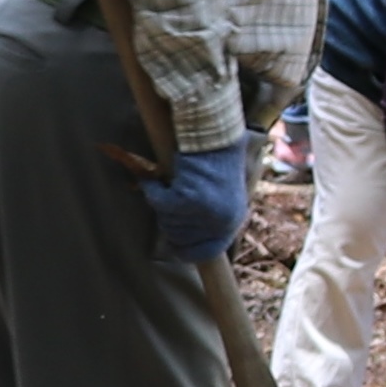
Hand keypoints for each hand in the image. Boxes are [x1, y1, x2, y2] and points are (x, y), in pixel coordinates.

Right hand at [140, 137, 251, 264]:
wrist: (214, 135)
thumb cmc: (218, 157)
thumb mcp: (223, 192)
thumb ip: (211, 215)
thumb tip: (185, 234)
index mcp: (233, 219)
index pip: (207, 250)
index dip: (187, 249)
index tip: (174, 247)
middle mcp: (220, 220)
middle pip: (181, 238)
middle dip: (168, 223)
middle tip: (164, 204)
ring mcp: (204, 212)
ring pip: (167, 221)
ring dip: (161, 203)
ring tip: (165, 185)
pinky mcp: (186, 200)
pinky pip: (158, 203)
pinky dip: (152, 190)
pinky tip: (152, 179)